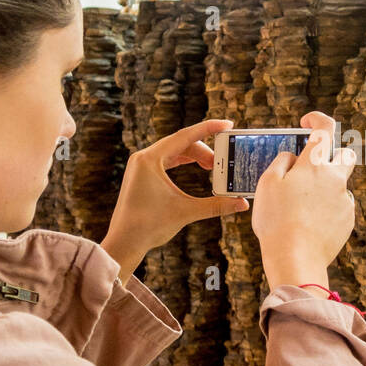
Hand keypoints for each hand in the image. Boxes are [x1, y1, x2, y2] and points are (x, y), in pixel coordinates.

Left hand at [102, 118, 248, 281]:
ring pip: (174, 151)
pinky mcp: (142, 174)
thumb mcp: (186, 212)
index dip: (208, 129)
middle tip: (222, 163)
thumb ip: (216, 205)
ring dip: (195, 156)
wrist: (124, 242)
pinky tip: (197, 168)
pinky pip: (167, 159)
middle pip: (181, 143)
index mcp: (150, 160)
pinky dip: (184, 161)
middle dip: (204, 150)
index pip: (185, 136)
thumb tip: (242, 204)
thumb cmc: (149, 227)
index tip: (227, 124)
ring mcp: (141, 165)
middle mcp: (143, 158)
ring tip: (212, 168)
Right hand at [252, 111, 356, 290]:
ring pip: (339, 185)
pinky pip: (339, 207)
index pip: (324, 129)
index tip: (308, 121)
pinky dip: (327, 210)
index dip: (318, 119)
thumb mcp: (267, 184)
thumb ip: (280, 163)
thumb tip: (292, 157)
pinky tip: (309, 223)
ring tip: (301, 208)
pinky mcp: (348, 220)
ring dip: (325, 188)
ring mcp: (344, 200)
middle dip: (332, 155)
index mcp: (313, 165)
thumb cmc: (276, 220)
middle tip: (312, 167)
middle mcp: (334, 178)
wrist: (296, 258)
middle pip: (345, 155)